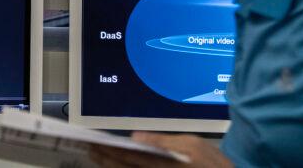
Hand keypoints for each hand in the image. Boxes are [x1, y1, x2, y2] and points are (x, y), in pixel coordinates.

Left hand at [90, 132, 231, 166]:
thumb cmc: (213, 164)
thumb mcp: (193, 144)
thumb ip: (163, 141)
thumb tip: (136, 137)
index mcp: (163, 165)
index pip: (129, 157)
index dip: (109, 151)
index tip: (93, 142)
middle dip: (105, 159)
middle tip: (89, 149)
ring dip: (111, 166)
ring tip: (96, 156)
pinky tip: (116, 166)